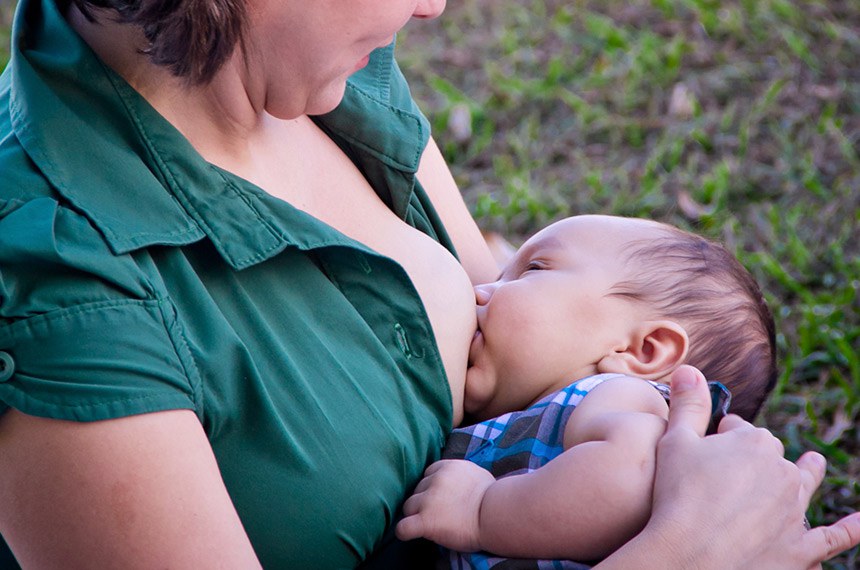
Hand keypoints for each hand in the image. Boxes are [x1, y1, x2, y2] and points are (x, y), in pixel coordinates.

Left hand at [395, 459, 494, 551]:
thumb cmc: (494, 499)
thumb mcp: (476, 474)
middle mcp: (435, 480)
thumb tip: (457, 482)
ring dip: (416, 515)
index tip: (442, 499)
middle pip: (417, 490)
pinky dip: (405, 531)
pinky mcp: (426, 520)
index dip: (432, 488)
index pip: (428, 474)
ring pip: (408, 506)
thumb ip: (460, 475)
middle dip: (424, 501)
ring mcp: (429, 500)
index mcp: (447, 467)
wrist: (497, 515)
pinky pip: (402, 527)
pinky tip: (412, 534)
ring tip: (431, 525)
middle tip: (440, 514)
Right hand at [643, 365, 859, 569]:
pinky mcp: (801, 547)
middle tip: (735, 467)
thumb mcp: (674, 441)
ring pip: (805, 484)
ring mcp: (794, 510)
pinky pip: (834, 537)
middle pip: (771, 455)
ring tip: (815, 463)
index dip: (721, 434)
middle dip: (756, 456)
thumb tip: (689, 368)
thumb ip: (687, 404)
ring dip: (810, 472)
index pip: (739, 428)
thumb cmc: (676, 495)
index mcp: (753, 442)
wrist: (690, 556)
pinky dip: (851, 529)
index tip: (706, 445)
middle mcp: (781, 471)